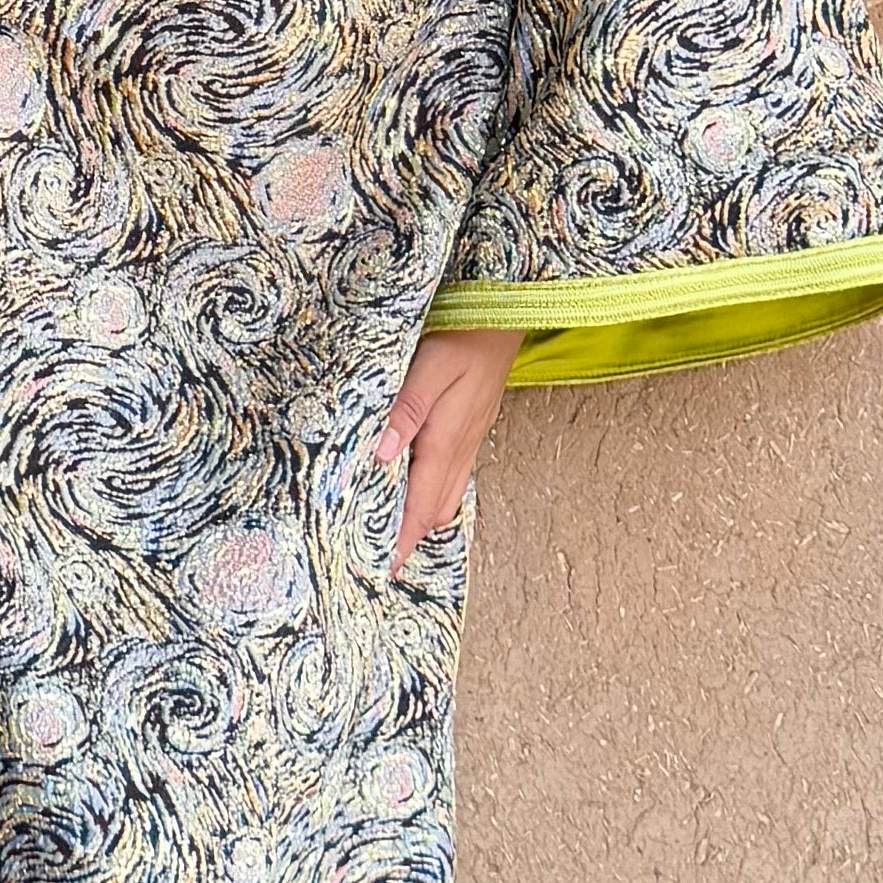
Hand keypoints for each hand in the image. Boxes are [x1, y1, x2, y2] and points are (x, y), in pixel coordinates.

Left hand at [376, 326, 517, 567]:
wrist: (505, 314)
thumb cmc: (465, 336)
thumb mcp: (429, 368)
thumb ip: (405, 411)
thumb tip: (382, 456)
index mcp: (445, 440)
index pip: (420, 505)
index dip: (400, 538)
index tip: (383, 567)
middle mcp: (461, 448)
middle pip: (433, 510)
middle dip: (408, 537)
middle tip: (378, 557)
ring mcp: (470, 440)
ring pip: (446, 496)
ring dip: (421, 519)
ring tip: (394, 534)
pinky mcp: (472, 429)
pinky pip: (454, 477)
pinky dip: (433, 495)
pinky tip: (418, 491)